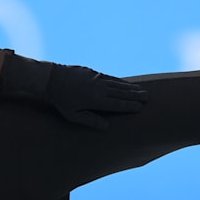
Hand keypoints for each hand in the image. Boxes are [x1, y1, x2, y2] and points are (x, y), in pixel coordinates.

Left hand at [0, 53, 147, 129]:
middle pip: (120, 92)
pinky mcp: (92, 72)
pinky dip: (119, 81)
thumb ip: (90, 120)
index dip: (129, 106)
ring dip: (129, 87)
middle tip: (148, 98)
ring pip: (117, 84)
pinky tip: (124, 83)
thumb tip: (107, 127)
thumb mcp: (73, 115)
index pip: (117, 104)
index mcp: (95, 100)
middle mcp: (98, 88)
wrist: (51, 79)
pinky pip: (109, 78)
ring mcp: (96, 78)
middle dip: (135, 95)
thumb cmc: (61, 101)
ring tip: (141, 90)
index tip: (140, 107)